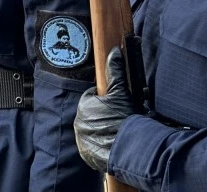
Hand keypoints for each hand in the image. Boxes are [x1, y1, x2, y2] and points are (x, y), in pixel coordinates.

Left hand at [75, 47, 140, 172]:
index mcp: (84, 105)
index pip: (93, 95)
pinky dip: (101, 142)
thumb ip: (115, 70)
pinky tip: (113, 140)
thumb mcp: (122, 91)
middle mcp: (78, 123)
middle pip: (92, 112)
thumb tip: (113, 51)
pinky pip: (92, 144)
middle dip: (103, 111)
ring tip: (117, 128)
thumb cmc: (124, 118)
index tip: (116, 101)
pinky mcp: (87, 154)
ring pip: (92, 128)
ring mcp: (82, 140)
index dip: (106, 96)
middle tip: (119, 114)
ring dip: (101, 127)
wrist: (129, 149)